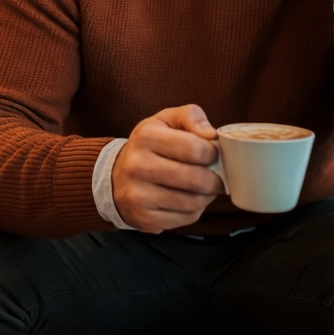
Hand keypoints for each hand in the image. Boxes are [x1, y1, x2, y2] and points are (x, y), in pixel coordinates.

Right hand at [111, 104, 224, 233]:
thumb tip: (212, 135)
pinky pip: (186, 218)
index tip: (213, 154)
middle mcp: (138, 166)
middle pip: (196, 179)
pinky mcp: (144, 218)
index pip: (194, 149)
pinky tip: (187, 199)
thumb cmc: (150, 146)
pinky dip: (194, 210)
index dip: (213, 153)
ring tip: (203, 188)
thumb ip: (191, 116)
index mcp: (146, 137)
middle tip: (218, 177)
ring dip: (207, 196)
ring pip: (193, 202)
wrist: (115, 178)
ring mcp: (138, 196)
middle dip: (216, 179)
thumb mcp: (166, 121)